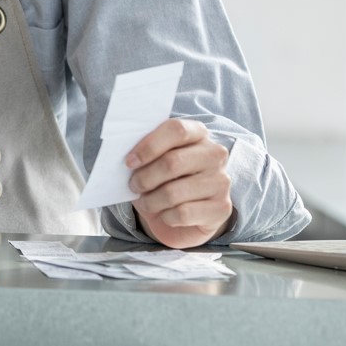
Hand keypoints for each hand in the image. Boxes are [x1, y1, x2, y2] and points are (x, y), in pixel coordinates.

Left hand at [126, 119, 232, 248]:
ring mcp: (221, 181)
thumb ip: (143, 152)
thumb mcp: (153, 162)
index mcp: (198, 133)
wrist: (185, 216)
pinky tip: (165, 214)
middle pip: (173, 162)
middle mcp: (215, 154)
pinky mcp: (222, 208)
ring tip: (146, 202)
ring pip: (174, 192)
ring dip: (151, 201)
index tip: (129, 162)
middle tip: (134, 185)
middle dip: (145, 178)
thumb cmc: (164, 181)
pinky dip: (165, 216)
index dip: (149, 146)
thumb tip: (123, 156)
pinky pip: (182, 213)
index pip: (176, 129)